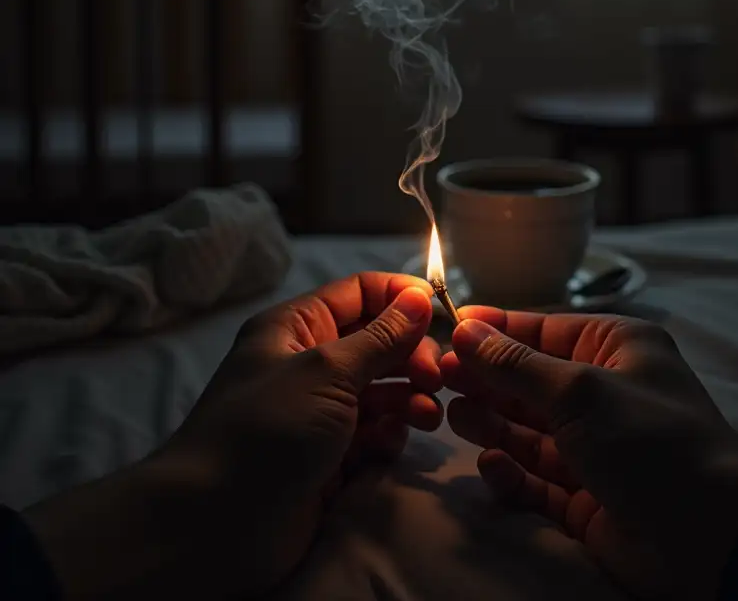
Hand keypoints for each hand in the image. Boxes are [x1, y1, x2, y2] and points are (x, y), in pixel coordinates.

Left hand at [26, 272, 441, 600]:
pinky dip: (391, 433)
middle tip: (435, 376)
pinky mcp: (330, 457)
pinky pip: (374, 432)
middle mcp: (310, 364)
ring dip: (410, 395)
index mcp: (298, 328)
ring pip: (381, 388)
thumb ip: (381, 337)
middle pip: (377, 341)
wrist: (212, 527)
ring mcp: (320, 412)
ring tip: (427, 414)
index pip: (360, 293)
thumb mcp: (327, 372)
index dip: (401, 297)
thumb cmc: (267, 430)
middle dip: (411, 353)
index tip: (443, 312)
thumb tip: (421, 296)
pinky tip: (394, 442)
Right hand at [442, 310, 737, 600]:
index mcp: (617, 349)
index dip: (496, 329)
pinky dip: (511, 472)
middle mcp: (605, 393)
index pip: (544, 330)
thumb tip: (465, 329)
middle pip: (530, 380)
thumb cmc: (651, 441)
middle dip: (487, 377)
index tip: (448, 327)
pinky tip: (490, 464)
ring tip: (454, 414)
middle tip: (438, 375)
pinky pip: (536, 478)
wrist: (712, 536)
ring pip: (528, 430)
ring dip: (492, 422)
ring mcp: (596, 448)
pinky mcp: (586, 498)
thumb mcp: (580, 390)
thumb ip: (517, 365)